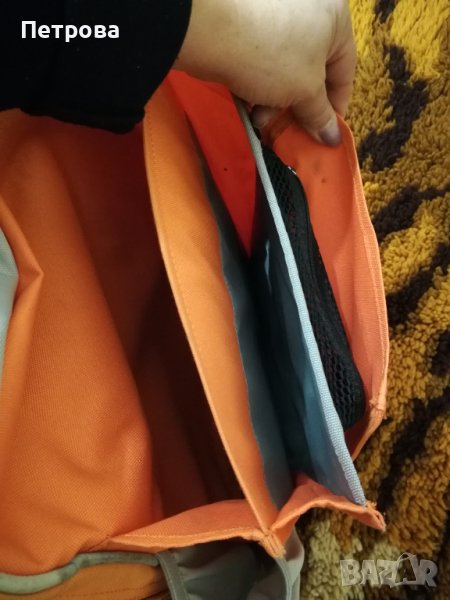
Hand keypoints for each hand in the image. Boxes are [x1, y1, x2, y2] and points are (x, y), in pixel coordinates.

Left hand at [175, 0, 355, 144]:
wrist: (211, 30)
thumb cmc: (272, 56)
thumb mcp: (304, 90)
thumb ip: (320, 115)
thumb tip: (332, 138)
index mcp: (335, 16)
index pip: (344, 71)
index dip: (336, 108)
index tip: (326, 134)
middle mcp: (310, 9)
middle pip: (312, 72)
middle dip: (297, 108)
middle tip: (287, 131)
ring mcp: (278, 13)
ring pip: (286, 70)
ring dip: (275, 102)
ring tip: (260, 119)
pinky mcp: (250, 23)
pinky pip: (264, 60)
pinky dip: (259, 84)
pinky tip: (248, 103)